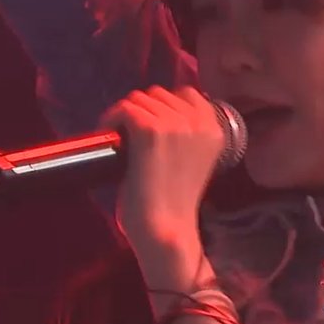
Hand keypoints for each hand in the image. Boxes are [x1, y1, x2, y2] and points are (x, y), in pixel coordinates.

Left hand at [98, 86, 222, 279]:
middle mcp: (198, 121)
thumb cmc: (173, 206)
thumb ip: (184, 137)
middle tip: (128, 135)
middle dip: (142, 111)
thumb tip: (156, 115)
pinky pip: (124, 108)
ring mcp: (174, 123)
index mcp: (215, 129)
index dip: (162, 107)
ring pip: (138, 99)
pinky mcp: (149, 129)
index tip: (148, 125)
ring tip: (118, 139)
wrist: (165, 230)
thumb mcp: (193, 162)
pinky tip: (108, 137)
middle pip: (159, 93)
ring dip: (125, 115)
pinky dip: (111, 119)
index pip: (186, 94)